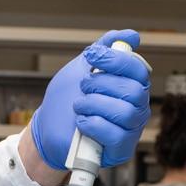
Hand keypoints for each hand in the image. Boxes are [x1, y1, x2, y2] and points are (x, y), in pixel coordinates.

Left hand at [30, 29, 150, 170]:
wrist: (47, 130)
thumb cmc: (66, 100)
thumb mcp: (82, 68)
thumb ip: (104, 50)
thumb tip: (131, 36)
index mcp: (131, 86)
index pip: (138, 69)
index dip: (116, 60)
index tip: (91, 56)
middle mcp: (136, 107)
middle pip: (134, 90)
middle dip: (102, 84)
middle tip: (83, 86)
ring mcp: (130, 130)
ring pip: (125, 112)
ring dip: (95, 104)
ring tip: (78, 106)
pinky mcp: (120, 149)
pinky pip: (115, 135)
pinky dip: (94, 125)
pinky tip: (81, 123)